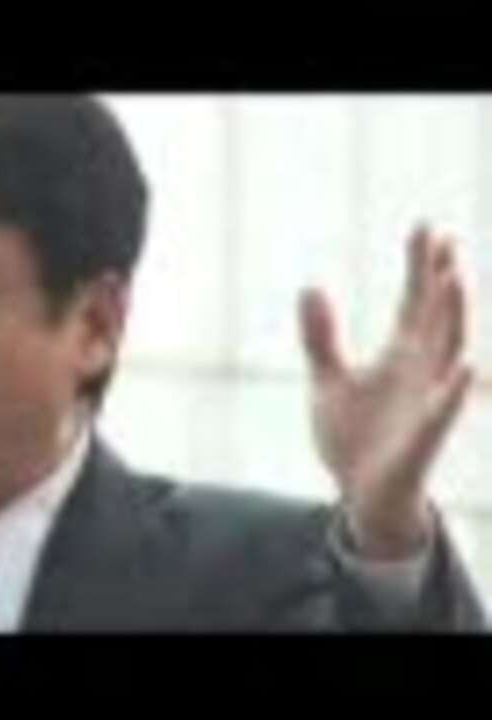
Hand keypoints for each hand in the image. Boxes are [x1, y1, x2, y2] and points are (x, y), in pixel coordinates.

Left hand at [299, 225, 472, 558]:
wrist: (360, 495)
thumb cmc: (352, 437)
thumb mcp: (328, 380)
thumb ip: (320, 337)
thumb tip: (309, 285)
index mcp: (400, 357)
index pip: (414, 304)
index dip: (421, 268)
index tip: (427, 228)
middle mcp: (421, 373)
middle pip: (435, 319)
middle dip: (441, 282)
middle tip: (445, 241)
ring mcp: (425, 404)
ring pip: (446, 355)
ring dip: (451, 319)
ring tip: (453, 280)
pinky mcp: (422, 441)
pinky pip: (441, 415)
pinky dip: (452, 393)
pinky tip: (467, 369)